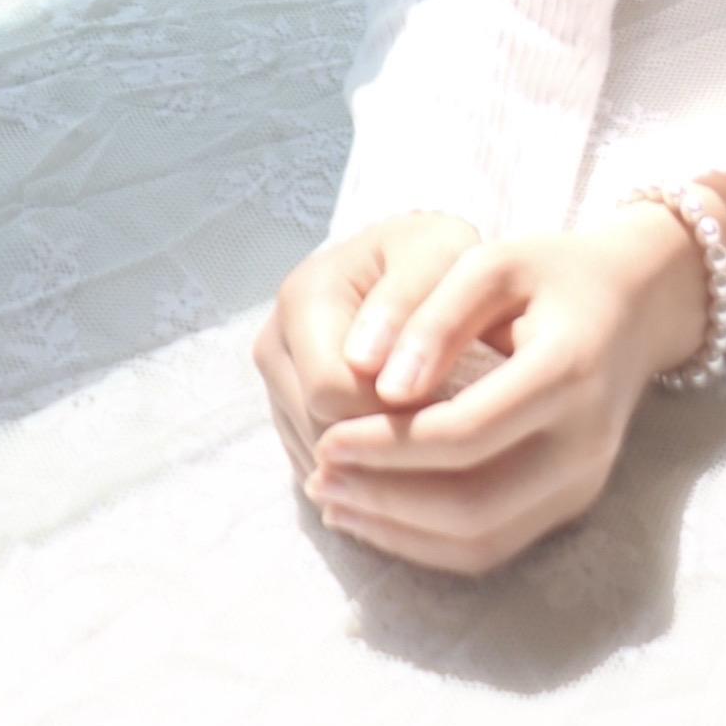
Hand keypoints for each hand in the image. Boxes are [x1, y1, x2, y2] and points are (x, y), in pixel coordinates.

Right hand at [254, 208, 486, 497]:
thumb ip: (409, 302)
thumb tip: (364, 367)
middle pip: (320, 432)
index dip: (393, 412)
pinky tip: (404, 457)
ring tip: (431, 444)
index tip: (450, 408)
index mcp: (303, 299)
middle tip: (447, 433)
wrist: (416, 263)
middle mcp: (275, 346)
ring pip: (317, 458)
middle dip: (385, 443)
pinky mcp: (287, 415)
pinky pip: (318, 467)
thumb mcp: (440, 254)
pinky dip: (360, 472)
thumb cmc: (435, 257)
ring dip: (374, 463)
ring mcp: (275, 385)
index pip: (331, 393)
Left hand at [289, 208, 708, 578]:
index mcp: (570, 371)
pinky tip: (378, 515)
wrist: (636, 305)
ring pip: (480, 542)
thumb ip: (436, 314)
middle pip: (472, 505)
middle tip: (319, 477)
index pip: (465, 433)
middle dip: (385, 499)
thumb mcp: (496, 262)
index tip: (328, 435)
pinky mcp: (572, 507)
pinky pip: (494, 547)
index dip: (387, 444)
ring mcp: (584, 484)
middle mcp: (586, 443)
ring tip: (334, 501)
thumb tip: (382, 384)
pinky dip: (427, 544)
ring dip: (398, 532)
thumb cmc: (555, 273)